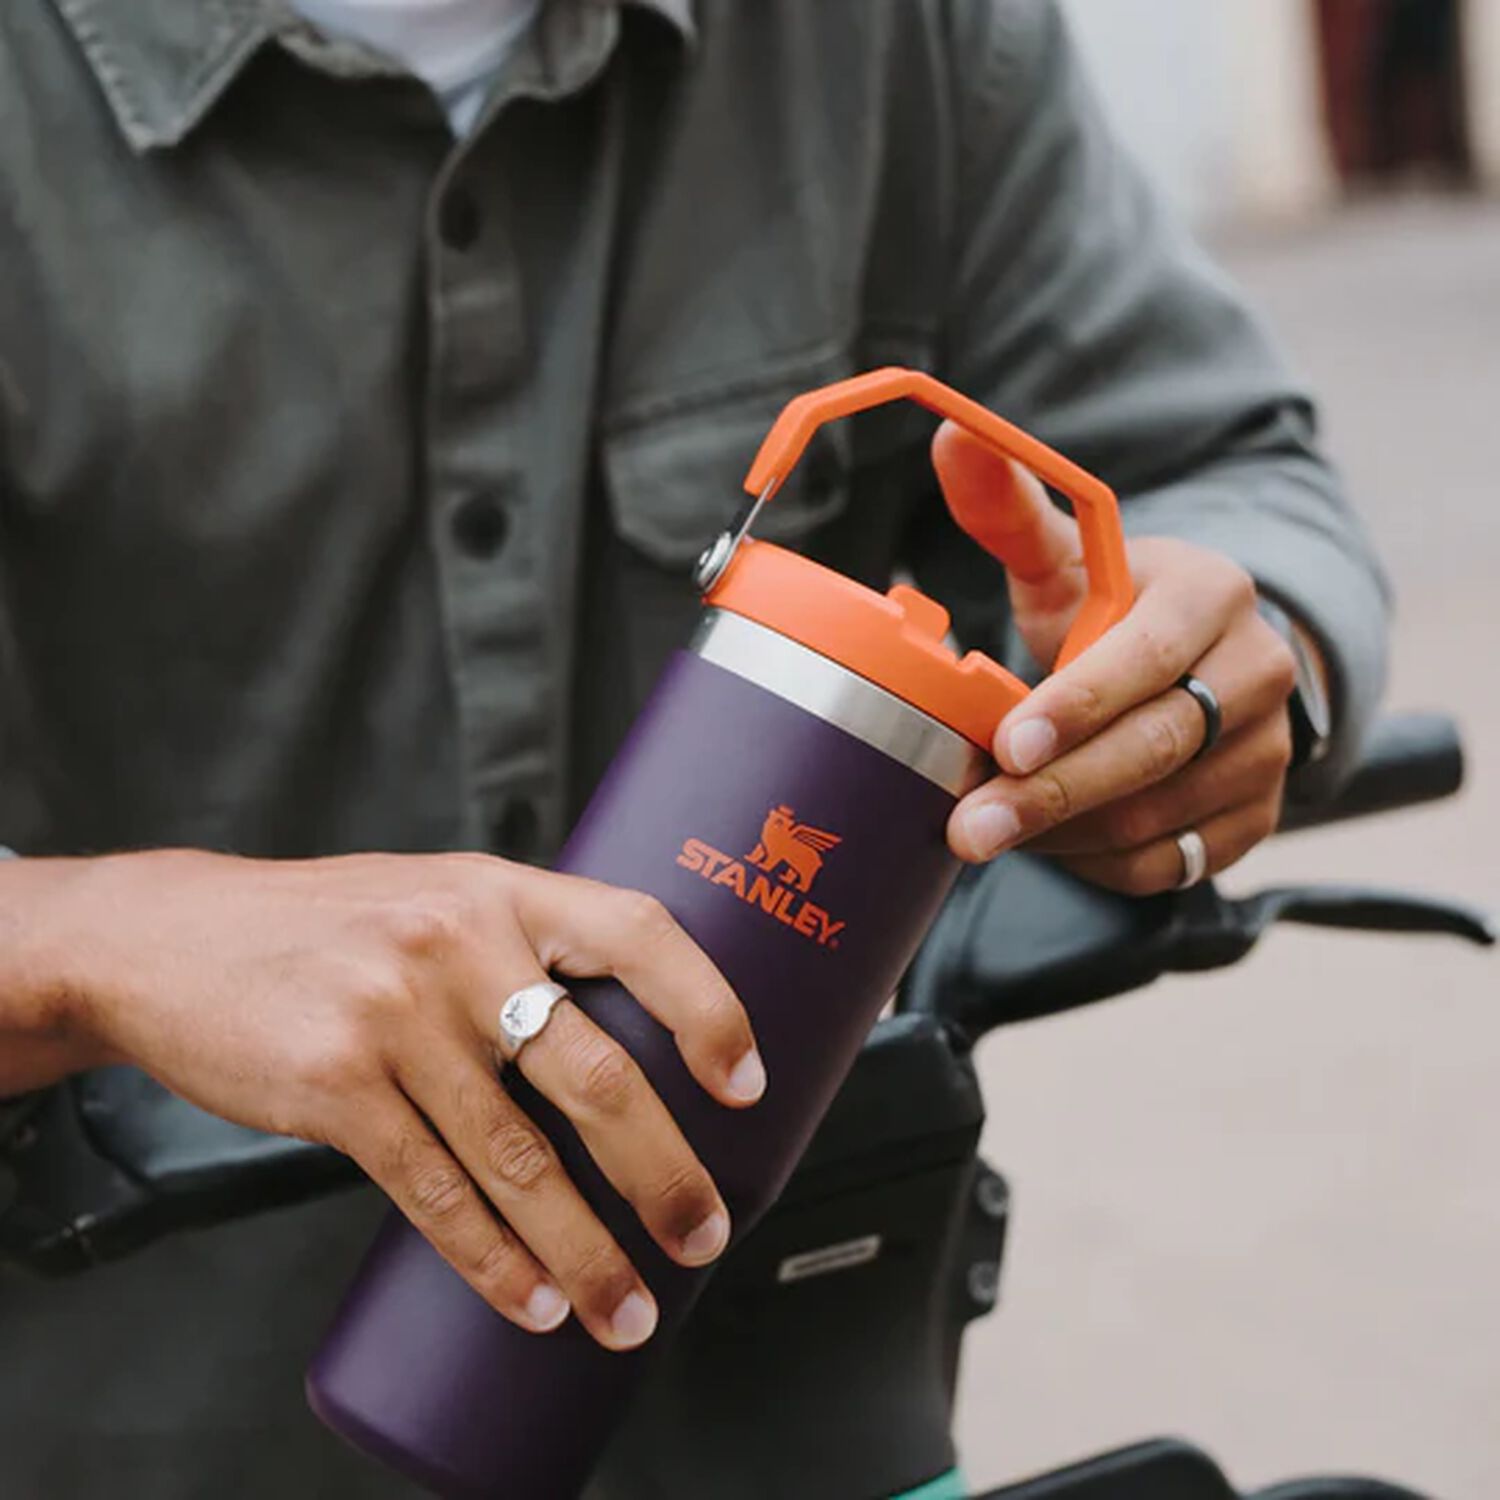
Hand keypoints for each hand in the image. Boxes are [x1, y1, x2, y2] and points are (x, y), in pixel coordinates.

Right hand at [43, 850, 764, 1349]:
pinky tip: (535, 1302)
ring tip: (629, 1308)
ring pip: (519, 1156)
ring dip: (586, 1248)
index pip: (638, 932)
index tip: (746, 1086)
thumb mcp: (433, 896)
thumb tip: (614, 1038)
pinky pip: (436, 1193)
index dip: (707, 1008)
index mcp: (501, 889)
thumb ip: (515, 946)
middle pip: (596, 1072)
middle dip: (663, 1171)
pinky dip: (495, 1262)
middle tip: (702, 1234)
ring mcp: (396, 1016)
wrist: (168, 939)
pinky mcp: (335, 1087)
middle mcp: (460, 942)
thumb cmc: (325, 926)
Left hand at [940, 426, 1299, 891]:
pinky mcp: (1258, 820)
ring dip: (1064, 834)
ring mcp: (1268, 754)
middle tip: (969, 828)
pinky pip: (1174, 864)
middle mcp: (1259, 673)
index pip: (1148, 656)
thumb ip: (1011, 509)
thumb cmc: (1116, 607)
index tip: (1005, 743)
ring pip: (1160, 816)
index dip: (1077, 705)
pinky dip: (1099, 866)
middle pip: (1155, 749)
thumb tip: (952, 433)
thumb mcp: (1070, 558)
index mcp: (1213, 595)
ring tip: (987, 833)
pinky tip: (1046, 847)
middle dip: (1053, 794)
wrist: (1203, 662)